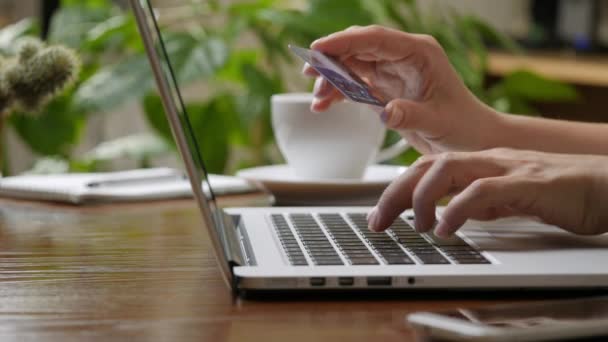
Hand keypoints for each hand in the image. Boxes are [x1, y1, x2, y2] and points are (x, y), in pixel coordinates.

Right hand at [305, 25, 502, 153]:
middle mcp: (403, 57)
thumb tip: (386, 113)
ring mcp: (392, 71)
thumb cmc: (463, 125)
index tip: (318, 48)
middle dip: (332, 59)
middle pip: (359, 48)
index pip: (375, 39)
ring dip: (332, 79)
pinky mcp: (385, 88)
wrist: (471, 139)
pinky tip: (325, 105)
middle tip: (309, 72)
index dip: (344, 41)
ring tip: (318, 99)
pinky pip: (355, 85)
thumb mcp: (438, 121)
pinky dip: (339, 94)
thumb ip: (411, 116)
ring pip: (353, 65)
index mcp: (419, 53)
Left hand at [367, 148, 607, 236]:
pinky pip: (483, 190)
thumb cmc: (558, 193)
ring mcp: (506, 168)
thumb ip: (476, 203)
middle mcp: (487, 160)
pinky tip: (447, 227)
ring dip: (423, 198)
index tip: (379, 216)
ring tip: (417, 226)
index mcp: (479, 163)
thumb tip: (448, 214)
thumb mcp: (505, 200)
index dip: (397, 190)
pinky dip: (458, 208)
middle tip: (378, 223)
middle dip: (395, 193)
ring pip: (448, 168)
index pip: (426, 169)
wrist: (606, 185)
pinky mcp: (528, 183)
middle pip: (427, 165)